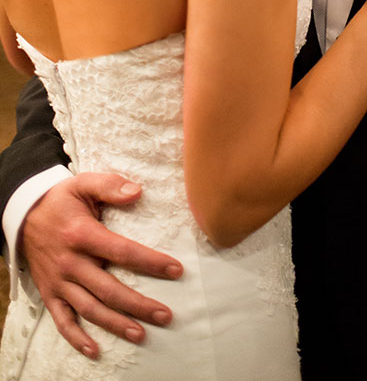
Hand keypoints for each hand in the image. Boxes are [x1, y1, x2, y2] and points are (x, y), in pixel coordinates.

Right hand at [20, 173, 182, 359]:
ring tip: (140, 334)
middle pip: (109, 289)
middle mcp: (71, 263)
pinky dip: (76, 338)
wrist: (24, 216)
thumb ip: (110, 186)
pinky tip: (95, 350)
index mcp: (82, 235)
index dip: (150, 262)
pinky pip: (62, 321)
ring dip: (115, 325)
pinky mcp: (50, 294)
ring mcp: (59, 282)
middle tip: (165, 315)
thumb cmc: (61, 200)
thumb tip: (138, 191)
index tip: (176, 270)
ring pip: (90, 309)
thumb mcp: (82, 183)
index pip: (122, 252)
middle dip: (138, 305)